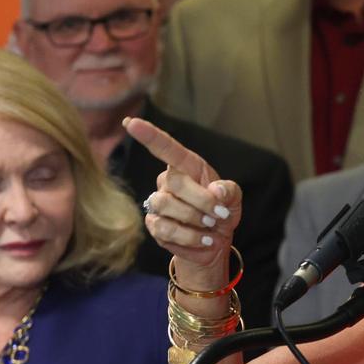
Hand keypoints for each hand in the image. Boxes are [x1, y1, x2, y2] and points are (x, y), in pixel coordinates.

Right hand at [124, 116, 242, 282]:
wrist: (214, 241)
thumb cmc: (221, 212)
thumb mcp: (233, 198)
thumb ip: (228, 190)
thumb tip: (216, 191)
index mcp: (186, 167)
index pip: (165, 147)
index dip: (149, 135)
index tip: (131, 123)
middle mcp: (167, 181)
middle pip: (175, 182)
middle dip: (202, 201)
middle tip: (218, 214)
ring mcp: (157, 203)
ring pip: (166, 204)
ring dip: (194, 219)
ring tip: (210, 227)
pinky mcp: (154, 225)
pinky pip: (166, 228)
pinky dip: (189, 237)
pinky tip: (202, 239)